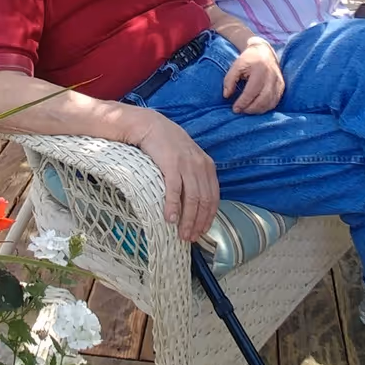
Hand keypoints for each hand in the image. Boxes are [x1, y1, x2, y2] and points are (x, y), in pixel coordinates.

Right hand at [127, 111, 219, 241]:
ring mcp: (187, 165)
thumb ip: (194, 177)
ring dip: (188, 220)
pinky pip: (175, 190)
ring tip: (182, 234)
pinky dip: (173, 207)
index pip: (214, 198)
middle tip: (190, 238)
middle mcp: (201, 166)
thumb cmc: (167, 145)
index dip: (208, 218)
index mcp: (208, 166)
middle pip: (205, 201)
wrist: (150, 125)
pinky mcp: (171, 164)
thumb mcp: (188, 159)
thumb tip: (194, 204)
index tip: (201, 232)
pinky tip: (170, 219)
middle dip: (199, 223)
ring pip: (192, 199)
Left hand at [223, 38, 284, 113]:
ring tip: (247, 110)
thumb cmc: (248, 59)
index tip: (235, 109)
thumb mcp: (236, 66)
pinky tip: (257, 108)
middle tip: (240, 111)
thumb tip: (226, 96)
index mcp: (260, 69)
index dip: (243, 102)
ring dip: (258, 110)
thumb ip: (229, 80)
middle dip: (250, 109)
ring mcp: (279, 81)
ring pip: (270, 102)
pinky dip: (266, 108)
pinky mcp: (282, 86)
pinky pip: (275, 101)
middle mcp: (272, 76)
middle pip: (263, 99)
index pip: (252, 91)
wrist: (264, 51)